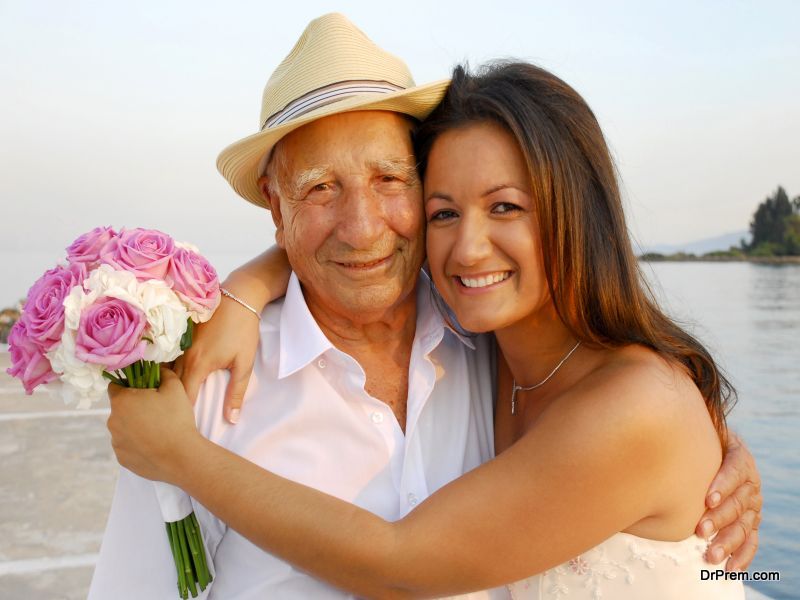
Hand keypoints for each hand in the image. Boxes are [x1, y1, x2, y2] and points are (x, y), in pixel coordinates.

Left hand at [107, 368, 200, 482]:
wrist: (181, 456)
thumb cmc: (177, 419)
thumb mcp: (175, 387)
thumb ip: (163, 373)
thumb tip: (157, 369)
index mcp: (121, 401)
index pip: (115, 386)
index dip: (130, 385)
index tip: (144, 390)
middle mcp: (112, 421)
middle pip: (120, 408)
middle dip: (134, 407)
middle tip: (156, 411)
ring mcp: (116, 442)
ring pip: (123, 428)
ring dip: (134, 426)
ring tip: (157, 430)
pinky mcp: (122, 459)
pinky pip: (127, 446)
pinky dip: (137, 444)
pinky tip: (154, 445)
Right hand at [174, 291, 259, 423]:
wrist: (239, 296)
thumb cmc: (243, 331)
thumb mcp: (244, 363)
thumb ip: (236, 393)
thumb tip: (231, 419)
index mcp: (198, 364)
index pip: (183, 397)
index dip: (183, 414)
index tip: (185, 427)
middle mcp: (182, 355)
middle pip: (169, 386)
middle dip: (170, 402)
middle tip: (172, 419)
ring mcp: (177, 342)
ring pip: (164, 371)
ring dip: (165, 386)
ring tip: (166, 402)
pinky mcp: (178, 334)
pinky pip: (166, 357)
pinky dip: (165, 370)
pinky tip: (167, 379)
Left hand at [696, 432, 761, 570]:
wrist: (712, 448)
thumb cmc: (698, 438)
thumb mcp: (701, 427)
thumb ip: (694, 421)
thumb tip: (687, 403)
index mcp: (740, 457)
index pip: (736, 470)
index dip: (724, 484)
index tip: (708, 498)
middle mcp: (750, 483)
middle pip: (739, 502)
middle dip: (720, 518)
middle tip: (700, 529)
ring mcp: (751, 505)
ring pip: (744, 525)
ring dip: (728, 541)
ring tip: (710, 555)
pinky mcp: (749, 522)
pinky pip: (751, 541)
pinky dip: (743, 556)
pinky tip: (730, 568)